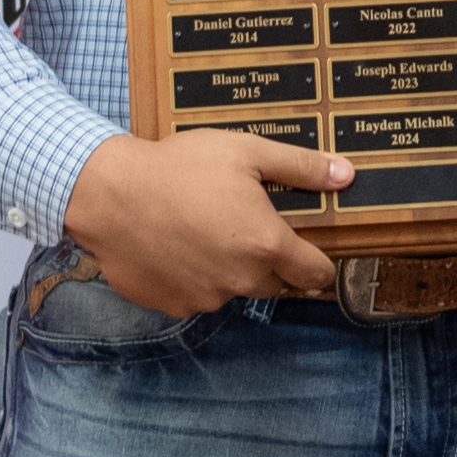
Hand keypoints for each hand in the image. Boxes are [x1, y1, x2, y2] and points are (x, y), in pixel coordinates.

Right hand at [63, 127, 353, 315]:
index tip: (312, 249)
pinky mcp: (171, 304)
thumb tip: (347, 175)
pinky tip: (178, 245)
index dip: (319, 263)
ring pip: (233, 289)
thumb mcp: (247, 152)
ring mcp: (204, 297)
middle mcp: (240, 280)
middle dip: (270, 260)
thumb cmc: (180, 167)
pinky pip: (196, 295)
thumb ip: (301, 167)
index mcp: (266, 245)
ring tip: (205, 229)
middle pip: (275, 283)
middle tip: (247, 225)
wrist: (109, 194)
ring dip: (230, 269)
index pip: (314, 274)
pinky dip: (194, 277)